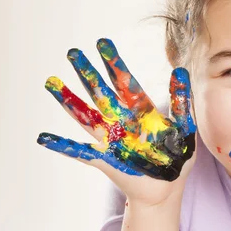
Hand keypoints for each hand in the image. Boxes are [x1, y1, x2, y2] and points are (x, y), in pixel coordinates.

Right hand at [37, 38, 196, 206]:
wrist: (169, 188)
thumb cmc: (179, 156)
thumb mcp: (186, 127)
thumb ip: (182, 101)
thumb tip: (180, 69)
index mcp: (141, 111)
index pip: (125, 81)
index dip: (114, 63)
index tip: (102, 42)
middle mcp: (122, 121)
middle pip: (101, 92)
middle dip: (88, 73)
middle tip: (72, 52)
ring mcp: (111, 139)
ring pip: (86, 116)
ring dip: (69, 100)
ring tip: (51, 82)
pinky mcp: (105, 159)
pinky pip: (80, 151)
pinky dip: (62, 145)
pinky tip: (44, 137)